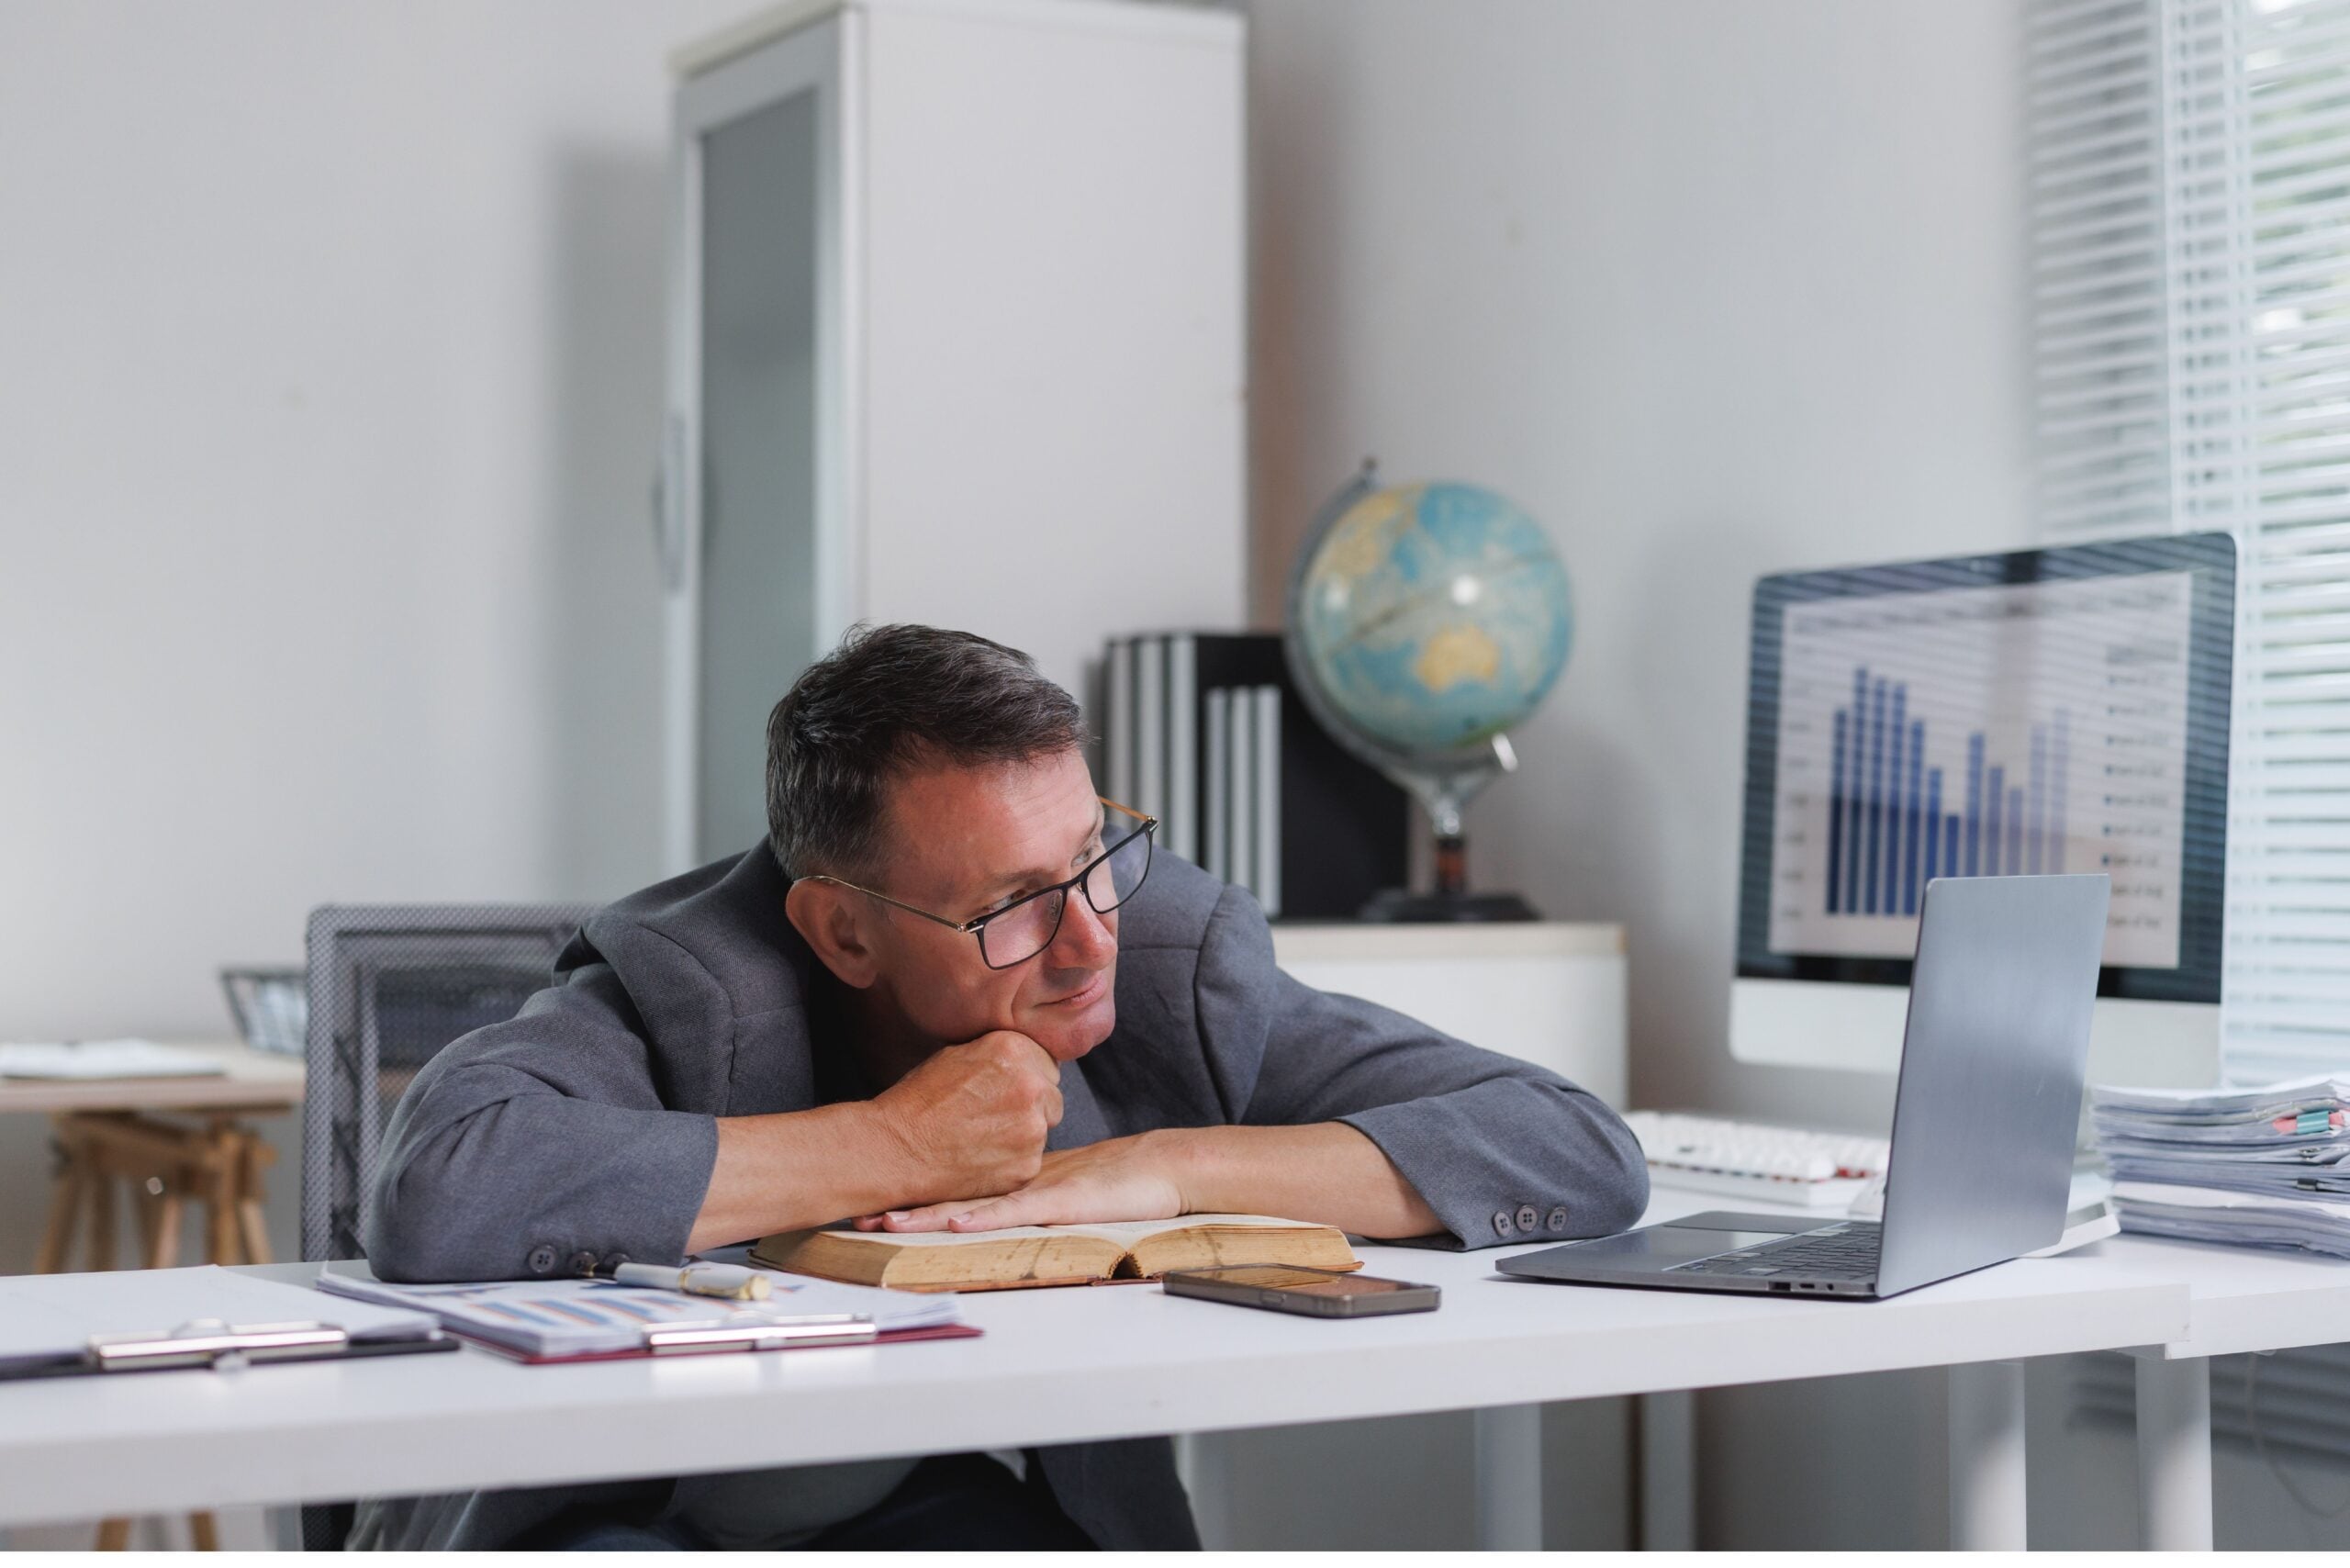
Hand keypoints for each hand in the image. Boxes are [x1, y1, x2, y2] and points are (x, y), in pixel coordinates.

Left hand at [858, 1129, 1190, 1233]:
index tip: (873, 1196)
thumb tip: (985, 1203)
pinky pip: (1015, 1211)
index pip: (955, 1180)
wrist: (1158, 1167)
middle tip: (860, 1213)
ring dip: (929, 1214)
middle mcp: (1015, 1180)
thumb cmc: (1113, 1179)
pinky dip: (985, 1218)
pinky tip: (956, 1222)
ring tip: (887, 1222)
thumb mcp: (1058, 1183)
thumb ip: (1024, 1187)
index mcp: (1012, 1175)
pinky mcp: (1060, 1203)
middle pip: (952, 1192)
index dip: (914, 1186)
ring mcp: (1036, 1190)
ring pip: (973, 1202)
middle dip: (905, 1203)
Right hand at [864, 1030, 1061, 1208]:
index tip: (1005, 1091)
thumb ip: (998, 1054)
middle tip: (993, 1118)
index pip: (1047, 1062)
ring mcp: (1033, 1129)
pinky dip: (1012, 1162)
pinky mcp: (1026, 1166)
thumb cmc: (918, 1101)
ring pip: (1043, 1130)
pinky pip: (1030, 1161)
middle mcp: (1031, 1086)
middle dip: (1031, 1106)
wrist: (894, 1149)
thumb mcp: (956, 1055)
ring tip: (981, 1138)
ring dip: (1023, 1135)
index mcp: (1014, 1050)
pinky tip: (981, 1159)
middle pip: (1051, 1096)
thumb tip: (1024, 1057)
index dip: (1027, 1077)